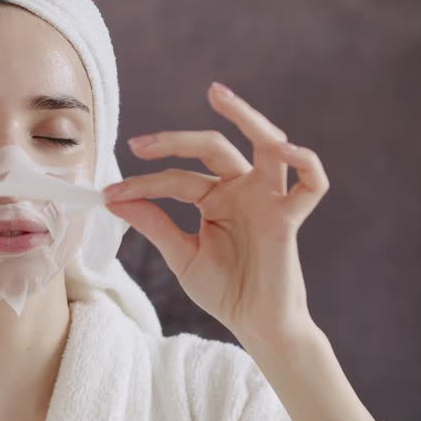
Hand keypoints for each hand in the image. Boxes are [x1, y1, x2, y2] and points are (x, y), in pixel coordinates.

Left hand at [103, 82, 329, 344]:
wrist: (255, 325)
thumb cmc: (224, 290)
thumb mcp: (181, 254)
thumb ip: (153, 224)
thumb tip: (112, 199)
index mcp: (215, 197)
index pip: (177, 178)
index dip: (142, 184)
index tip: (109, 195)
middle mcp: (242, 190)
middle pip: (214, 146)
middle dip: (176, 140)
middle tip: (140, 143)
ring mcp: (267, 200)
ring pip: (266, 145)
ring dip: (247, 117)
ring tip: (219, 96)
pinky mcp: (289, 218)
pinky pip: (311, 183)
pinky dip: (306, 161)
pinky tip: (284, 148)